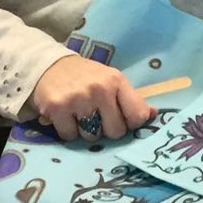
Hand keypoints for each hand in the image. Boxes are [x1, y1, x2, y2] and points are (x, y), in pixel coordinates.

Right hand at [31, 56, 154, 140]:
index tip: (120, 119)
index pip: (137, 115)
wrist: (48, 65)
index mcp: (116, 80)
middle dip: (106, 129)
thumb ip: (131, 98)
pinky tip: (64, 115)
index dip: (130, 123)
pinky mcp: (57, 108)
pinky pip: (70, 136)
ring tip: (78, 113)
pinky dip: (67, 130)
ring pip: (92, 137)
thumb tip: (154, 114)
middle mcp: (100, 89)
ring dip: (85, 130)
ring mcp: (78, 99)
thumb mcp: (110, 80)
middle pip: (115, 132)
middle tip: (95, 115)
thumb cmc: (85, 76)